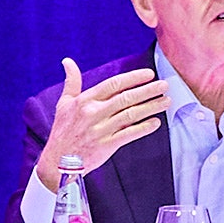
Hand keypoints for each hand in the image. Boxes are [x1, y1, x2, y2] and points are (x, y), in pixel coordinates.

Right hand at [35, 58, 170, 189]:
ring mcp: (100, 130)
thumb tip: (67, 61)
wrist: (58, 160)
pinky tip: (155, 122)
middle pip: (125, 98)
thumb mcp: (63, 104)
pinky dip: (143, 128)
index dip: (132, 78)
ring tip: (165, 101)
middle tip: (164, 85)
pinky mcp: (106, 146)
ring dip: (151, 107)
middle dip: (148, 90)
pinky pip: (129, 135)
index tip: (148, 74)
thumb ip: (71, 81)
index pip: (113, 84)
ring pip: (130, 115)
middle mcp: (93, 113)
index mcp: (84, 101)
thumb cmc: (62, 131)